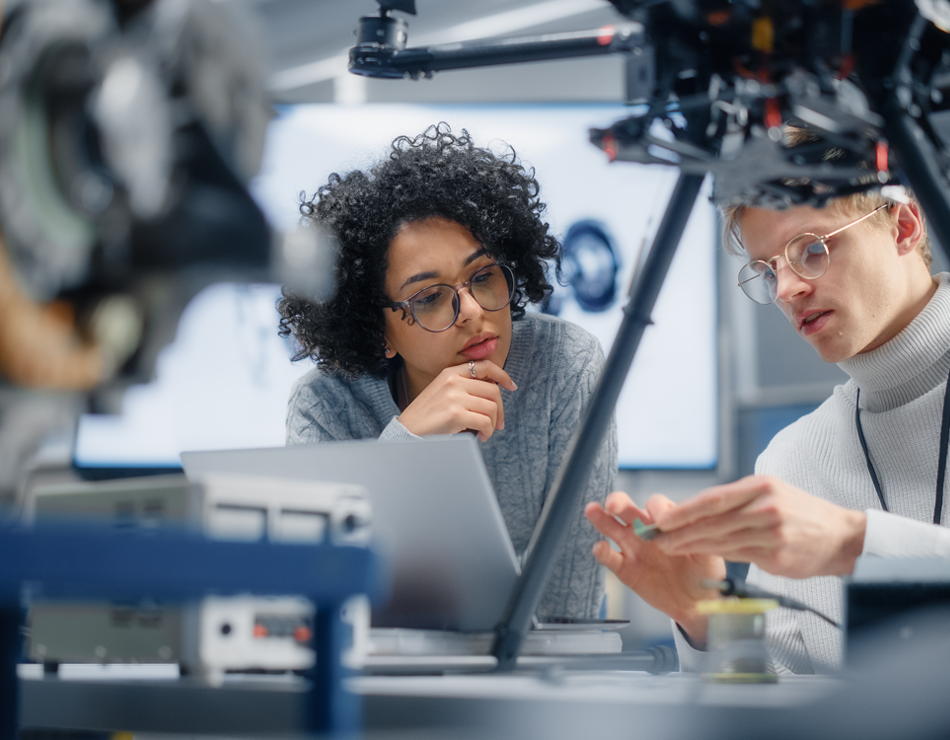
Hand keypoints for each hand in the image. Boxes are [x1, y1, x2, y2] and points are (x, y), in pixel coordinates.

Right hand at [398, 360, 516, 441]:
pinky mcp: (455, 414)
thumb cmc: (426, 416)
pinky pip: (485, 422)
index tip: (511, 386)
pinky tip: (482, 436)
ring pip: (492, 407)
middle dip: (500, 409)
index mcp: (451, 372)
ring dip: (493, 423)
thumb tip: (493, 391)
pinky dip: (488, 431)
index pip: (485, 366)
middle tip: (499, 422)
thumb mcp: (442, 391)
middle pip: (493, 390)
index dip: (502, 375)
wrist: (407, 431)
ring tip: (486, 431)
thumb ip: (463, 386)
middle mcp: (453, 380)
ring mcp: (454, 396)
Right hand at [585, 491, 724, 645]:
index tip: (662, 521)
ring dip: (601, 518)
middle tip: (613, 505)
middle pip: (628, 508)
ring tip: (592, 510)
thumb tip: (692, 523)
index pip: (656, 504)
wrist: (697, 602)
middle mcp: (646, 529)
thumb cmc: (704, 571)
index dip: (657, 509)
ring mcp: (633, 548)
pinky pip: (610, 558)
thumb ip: (698, 536)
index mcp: (666, 521)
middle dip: (619, 502)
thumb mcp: (709, 551)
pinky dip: (602, 552)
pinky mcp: (625, 568)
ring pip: (612, 528)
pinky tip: (599, 547)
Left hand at [652, 475, 866, 578]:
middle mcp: (765, 507)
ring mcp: (772, 532)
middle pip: (713, 520)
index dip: (685, 510)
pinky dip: (716, 555)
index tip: (663, 518)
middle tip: (658, 537)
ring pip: (722, 540)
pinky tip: (700, 555)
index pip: (714, 498)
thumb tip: (695, 510)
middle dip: (681, 530)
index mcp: (760, 487)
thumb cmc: (799, 513)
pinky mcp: (777, 554)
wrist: (840, 536)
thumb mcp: (770, 493)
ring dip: (692, 545)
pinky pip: (739, 555)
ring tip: (671, 548)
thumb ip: (736, 501)